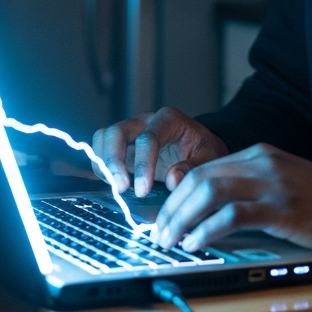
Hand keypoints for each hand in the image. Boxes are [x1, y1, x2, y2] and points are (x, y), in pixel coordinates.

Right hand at [91, 107, 228, 196]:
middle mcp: (145, 121)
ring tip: (116, 187)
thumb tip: (172, 181)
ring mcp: (131, 131)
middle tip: (121, 188)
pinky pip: (102, 149)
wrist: (199, 145)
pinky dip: (102, 166)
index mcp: (169, 120)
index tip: (142, 191)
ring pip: (104, 138)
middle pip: (116, 132)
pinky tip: (114, 183)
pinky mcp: (123, 145)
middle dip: (113, 161)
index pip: (148, 139)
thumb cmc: (204, 149)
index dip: (142, 166)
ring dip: (104, 163)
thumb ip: (193, 168)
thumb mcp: (209, 157)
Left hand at [152, 143, 311, 252]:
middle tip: (159, 233)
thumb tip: (208, 207)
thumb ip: (248, 185)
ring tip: (170, 240)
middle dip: (172, 208)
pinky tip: (197, 242)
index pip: (204, 169)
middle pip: (200, 179)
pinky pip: (233, 215)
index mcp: (258, 154)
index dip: (177, 195)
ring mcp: (271, 184)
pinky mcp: (281, 208)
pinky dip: (208, 229)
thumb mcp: (281, 180)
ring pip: (210, 192)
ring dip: (182, 218)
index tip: (163, 217)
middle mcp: (261, 163)